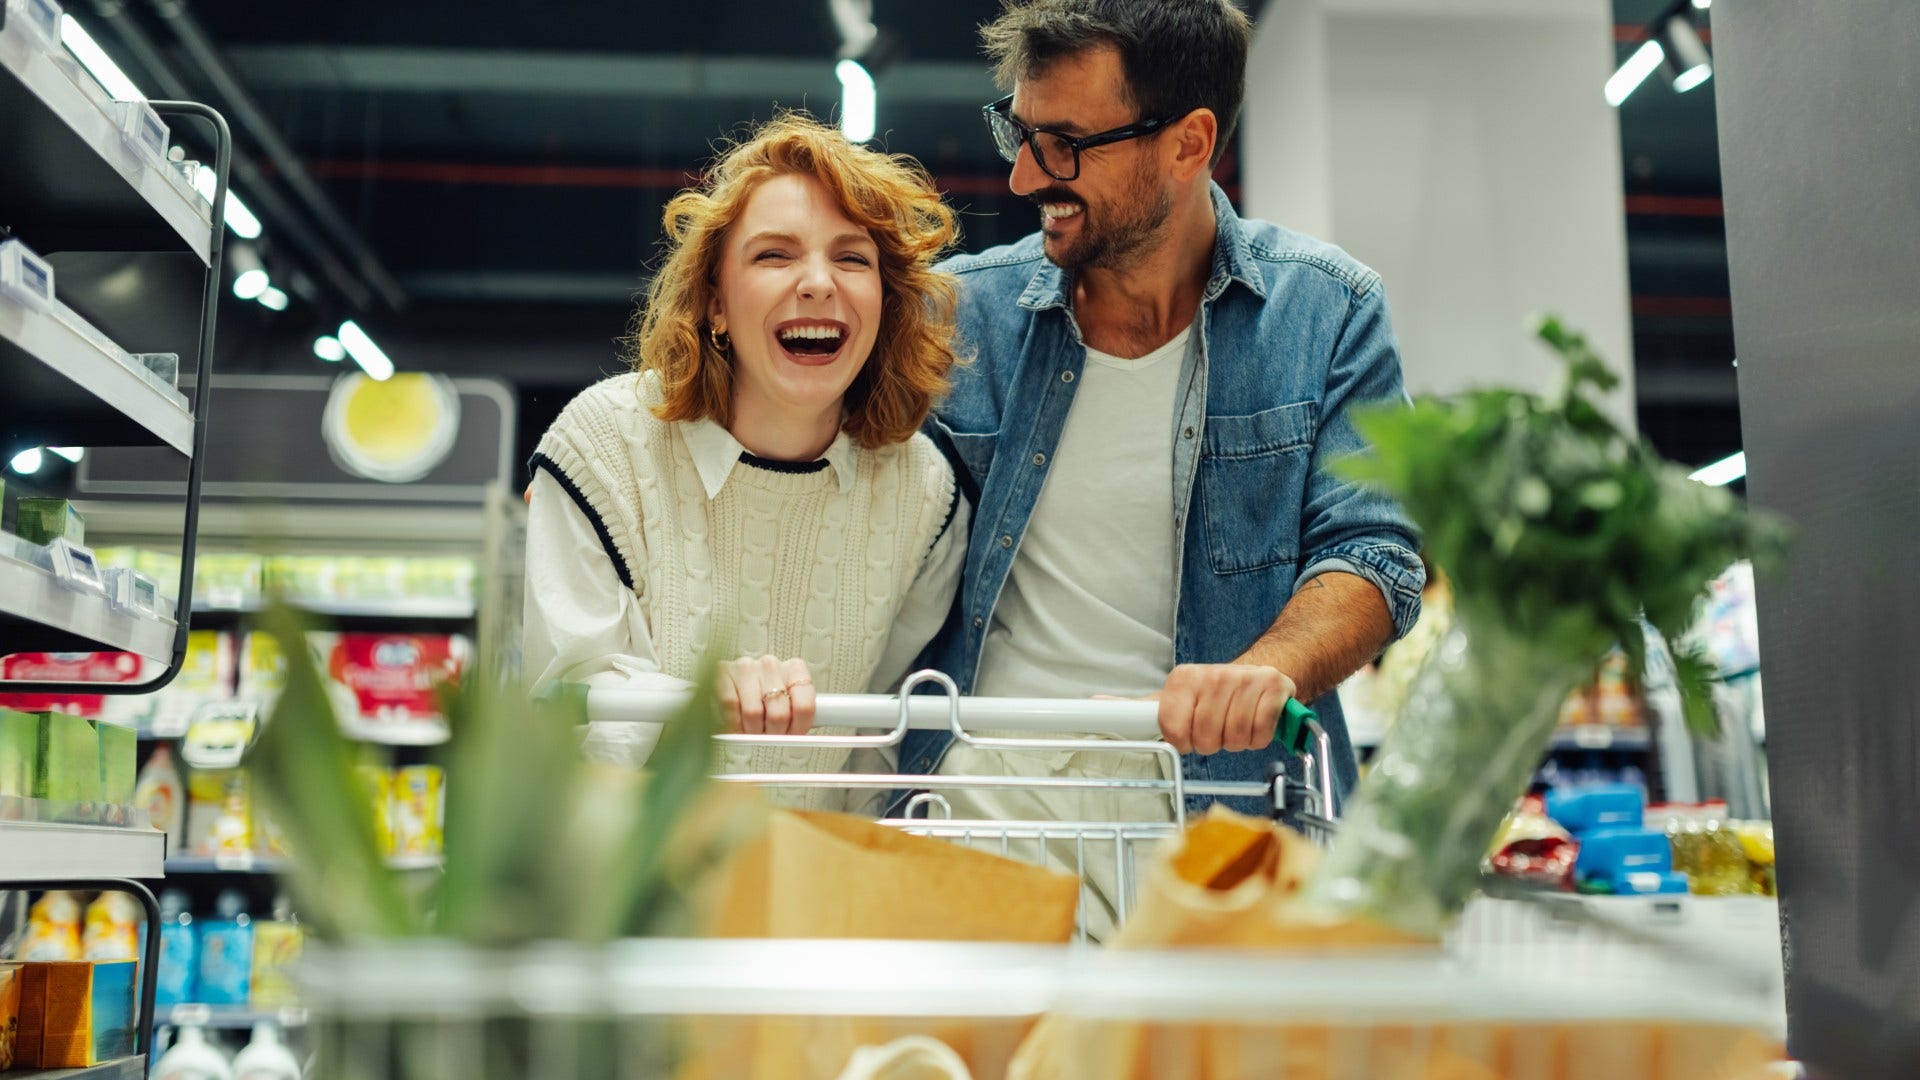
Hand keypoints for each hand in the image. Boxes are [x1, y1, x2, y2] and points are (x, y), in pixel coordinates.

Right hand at [716, 655, 816, 734]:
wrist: (728, 677)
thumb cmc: (762, 692)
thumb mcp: (786, 699)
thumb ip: (797, 714)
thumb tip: (800, 739)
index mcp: (794, 670)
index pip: (804, 706)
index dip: (798, 728)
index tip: (792, 737)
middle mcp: (771, 665)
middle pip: (779, 713)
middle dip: (773, 733)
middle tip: (769, 738)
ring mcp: (747, 668)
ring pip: (753, 713)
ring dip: (752, 730)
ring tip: (752, 730)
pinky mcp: (724, 674)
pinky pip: (730, 707)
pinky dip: (733, 722)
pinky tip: (737, 722)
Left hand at [1151, 664, 1295, 754]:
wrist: (1256, 675)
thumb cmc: (1211, 695)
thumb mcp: (1173, 698)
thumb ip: (1139, 707)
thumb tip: (1098, 703)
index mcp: (1184, 679)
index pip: (1173, 729)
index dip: (1182, 741)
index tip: (1188, 735)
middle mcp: (1213, 675)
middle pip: (1206, 738)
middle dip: (1212, 742)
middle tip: (1217, 728)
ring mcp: (1245, 679)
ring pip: (1235, 738)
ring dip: (1236, 741)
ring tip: (1235, 723)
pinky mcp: (1273, 687)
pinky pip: (1261, 733)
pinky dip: (1258, 738)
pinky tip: (1255, 722)